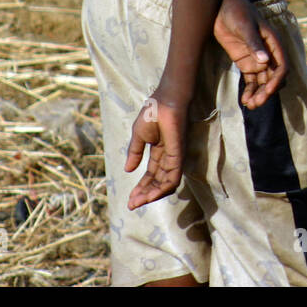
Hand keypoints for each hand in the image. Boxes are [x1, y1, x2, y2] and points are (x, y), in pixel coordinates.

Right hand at [125, 95, 187, 209]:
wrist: (165, 101)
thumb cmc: (154, 113)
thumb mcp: (139, 136)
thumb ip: (135, 153)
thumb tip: (128, 170)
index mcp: (159, 152)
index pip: (151, 175)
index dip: (140, 187)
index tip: (130, 199)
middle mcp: (168, 157)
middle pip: (157, 182)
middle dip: (144, 194)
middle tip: (131, 205)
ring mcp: (175, 157)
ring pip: (166, 183)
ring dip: (152, 195)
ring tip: (138, 202)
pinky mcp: (179, 155)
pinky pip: (173, 177)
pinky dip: (162, 188)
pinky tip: (150, 195)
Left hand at [213, 0, 287, 108]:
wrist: (219, 7)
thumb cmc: (236, 11)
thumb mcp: (244, 26)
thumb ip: (254, 43)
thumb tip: (265, 62)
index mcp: (273, 43)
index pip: (281, 66)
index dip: (276, 80)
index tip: (267, 91)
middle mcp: (268, 53)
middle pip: (274, 78)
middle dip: (267, 92)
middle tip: (256, 103)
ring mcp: (257, 59)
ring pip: (263, 82)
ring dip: (259, 94)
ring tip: (250, 105)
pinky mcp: (245, 63)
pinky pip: (251, 81)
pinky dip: (250, 91)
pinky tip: (245, 101)